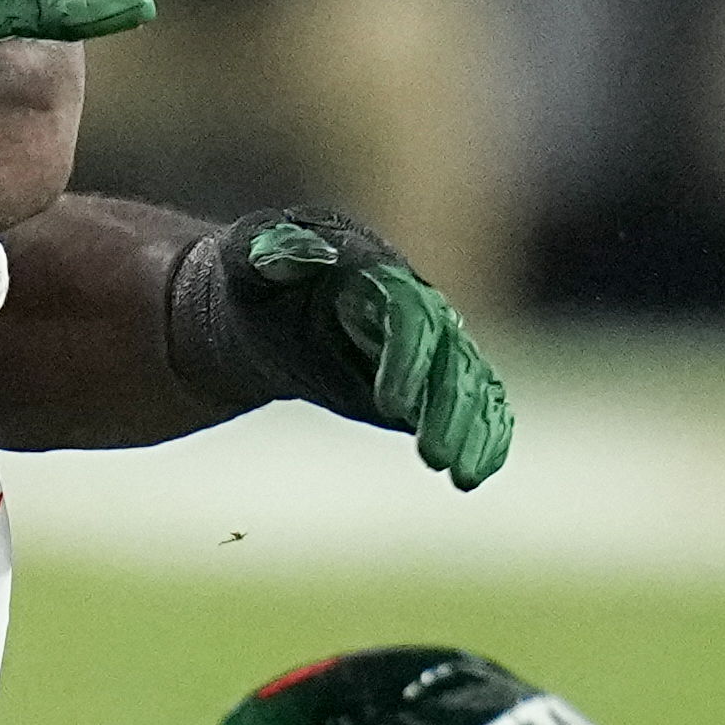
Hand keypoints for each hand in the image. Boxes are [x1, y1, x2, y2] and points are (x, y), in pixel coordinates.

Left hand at [200, 207, 514, 489]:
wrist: (256, 310)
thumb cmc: (249, 275)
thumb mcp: (243, 256)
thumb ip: (269, 248)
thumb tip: (302, 249)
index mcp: (375, 269)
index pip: (408, 311)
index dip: (407, 357)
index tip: (390, 405)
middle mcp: (413, 306)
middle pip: (448, 354)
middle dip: (447, 406)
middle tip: (435, 457)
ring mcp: (424, 347)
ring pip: (467, 384)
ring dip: (471, 429)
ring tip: (462, 477)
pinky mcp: (423, 384)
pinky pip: (468, 407)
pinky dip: (482, 436)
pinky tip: (476, 474)